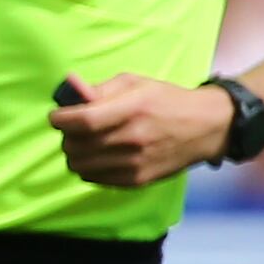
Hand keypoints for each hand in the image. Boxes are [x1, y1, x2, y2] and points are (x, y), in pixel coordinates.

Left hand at [49, 74, 237, 186]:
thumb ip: (99, 89)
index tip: (56, 117)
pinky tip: (100, 155)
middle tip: (74, 128)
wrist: (206, 127)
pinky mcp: (137, 180)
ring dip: (75, 153)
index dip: (60, 120)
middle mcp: (133, 138)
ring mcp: (135, 163)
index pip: (82, 121)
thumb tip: (69, 91)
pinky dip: (89, 167)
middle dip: (66, 135)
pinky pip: (94, 179)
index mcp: (133, 109)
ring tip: (86, 142)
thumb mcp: (135, 83)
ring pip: (80, 166)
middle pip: (76, 145)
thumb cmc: (166, 100)